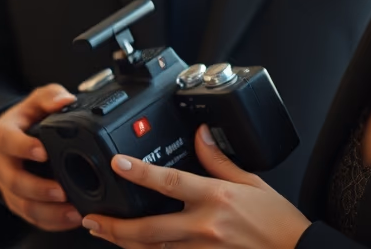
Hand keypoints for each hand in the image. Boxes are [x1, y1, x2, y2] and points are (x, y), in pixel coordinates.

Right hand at [0, 84, 80, 231]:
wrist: (14, 138)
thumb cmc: (27, 119)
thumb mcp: (36, 102)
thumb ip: (50, 97)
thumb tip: (66, 99)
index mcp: (2, 135)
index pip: (7, 141)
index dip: (24, 147)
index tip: (44, 152)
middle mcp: (0, 163)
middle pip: (13, 181)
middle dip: (38, 188)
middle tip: (62, 191)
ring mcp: (7, 186)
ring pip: (22, 204)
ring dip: (48, 211)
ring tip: (72, 211)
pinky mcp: (18, 202)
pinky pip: (32, 217)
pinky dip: (52, 221)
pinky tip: (70, 219)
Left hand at [83, 126, 310, 248]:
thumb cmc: (278, 221)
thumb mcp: (251, 181)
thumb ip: (219, 159)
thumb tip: (201, 134)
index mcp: (216, 198)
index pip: (169, 182)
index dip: (140, 173)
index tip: (118, 164)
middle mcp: (205, 226)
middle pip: (149, 229)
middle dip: (115, 226)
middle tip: (92, 219)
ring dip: (125, 242)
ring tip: (103, 233)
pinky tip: (135, 248)